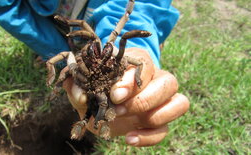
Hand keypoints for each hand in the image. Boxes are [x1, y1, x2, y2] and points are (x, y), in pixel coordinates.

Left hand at [62, 47, 189, 146]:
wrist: (99, 109)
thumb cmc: (94, 90)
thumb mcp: (81, 86)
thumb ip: (76, 85)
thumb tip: (80, 93)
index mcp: (137, 63)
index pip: (146, 64)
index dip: (132, 80)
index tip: (114, 94)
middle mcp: (155, 79)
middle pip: (169, 82)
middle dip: (144, 99)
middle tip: (118, 108)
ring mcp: (160, 102)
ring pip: (180, 103)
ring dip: (155, 115)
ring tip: (126, 121)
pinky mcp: (159, 123)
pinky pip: (165, 130)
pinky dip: (149, 137)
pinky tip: (129, 139)